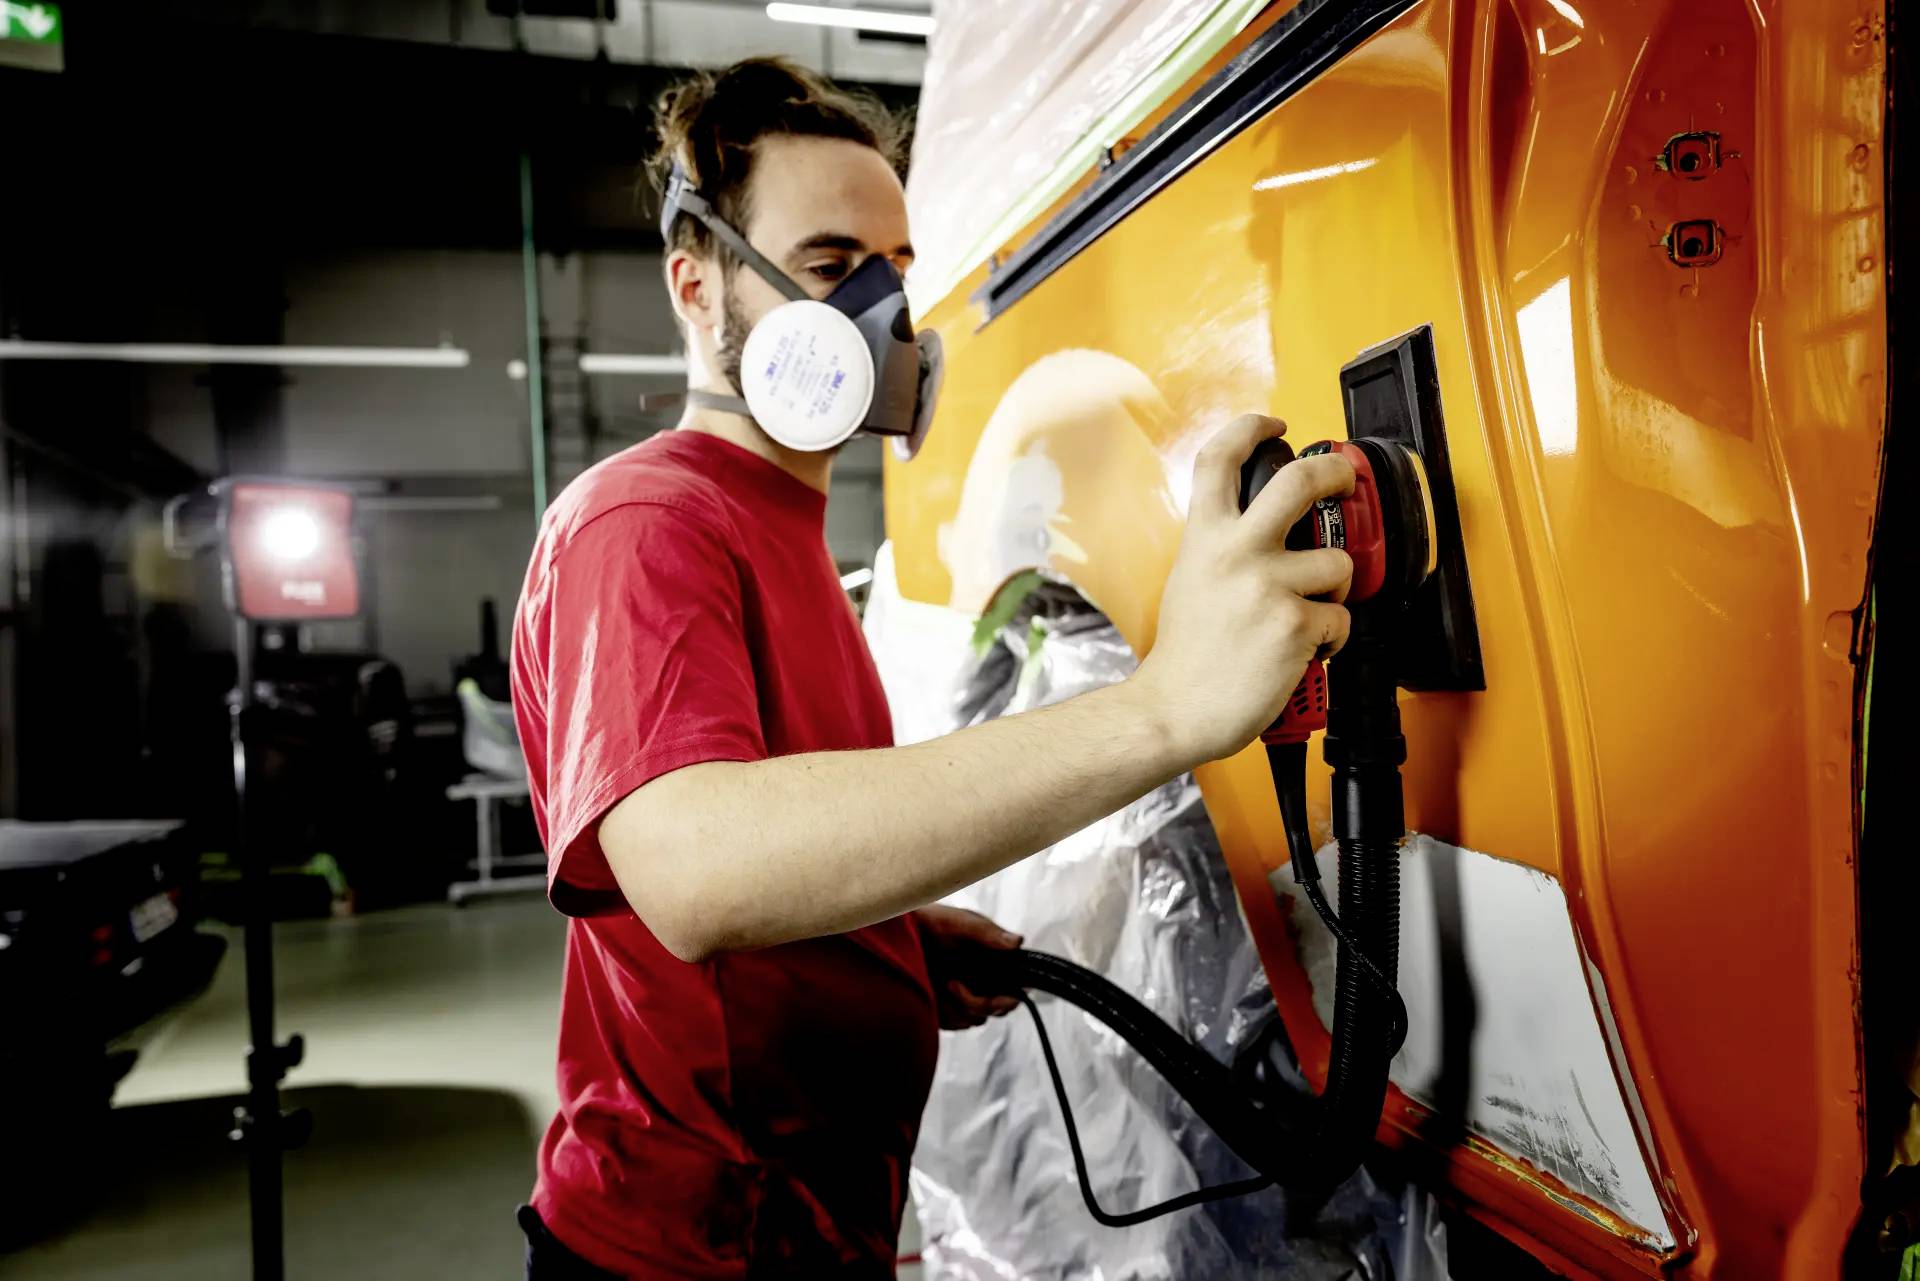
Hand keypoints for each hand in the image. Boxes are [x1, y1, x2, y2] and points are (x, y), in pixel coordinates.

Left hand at [914, 904, 1023, 1029]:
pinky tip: (932, 993)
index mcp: (995, 961)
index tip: (996, 997)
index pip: (1017, 988)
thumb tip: (1017, 942)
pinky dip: (944, 1013)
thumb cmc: (932, 922)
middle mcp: (984, 980)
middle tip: (953, 984)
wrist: (898, 933)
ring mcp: (965, 996)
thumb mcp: (961, 923)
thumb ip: (988, 933)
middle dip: (977, 1003)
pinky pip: (954, 1024)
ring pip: (975, 1019)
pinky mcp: (947, 1009)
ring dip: (957, 1006)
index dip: (1010, 997)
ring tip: (940, 982)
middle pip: (998, 1009)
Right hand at [1134, 414, 1354, 765]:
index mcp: (1204, 537)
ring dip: (1337, 590)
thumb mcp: (1190, 580)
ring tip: (1313, 613)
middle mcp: (1236, 552)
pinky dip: (1331, 639)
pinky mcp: (1295, 624)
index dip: (1251, 428)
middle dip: (1335, 475)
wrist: (1175, 710)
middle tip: (1344, 480)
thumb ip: (1222, 548)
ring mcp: (1268, 586)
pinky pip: (1341, 619)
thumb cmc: (1185, 657)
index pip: (1220, 458)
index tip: (1273, 425)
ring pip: (1338, 564)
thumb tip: (1262, 534)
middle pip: (1300, 482)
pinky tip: (1303, 651)